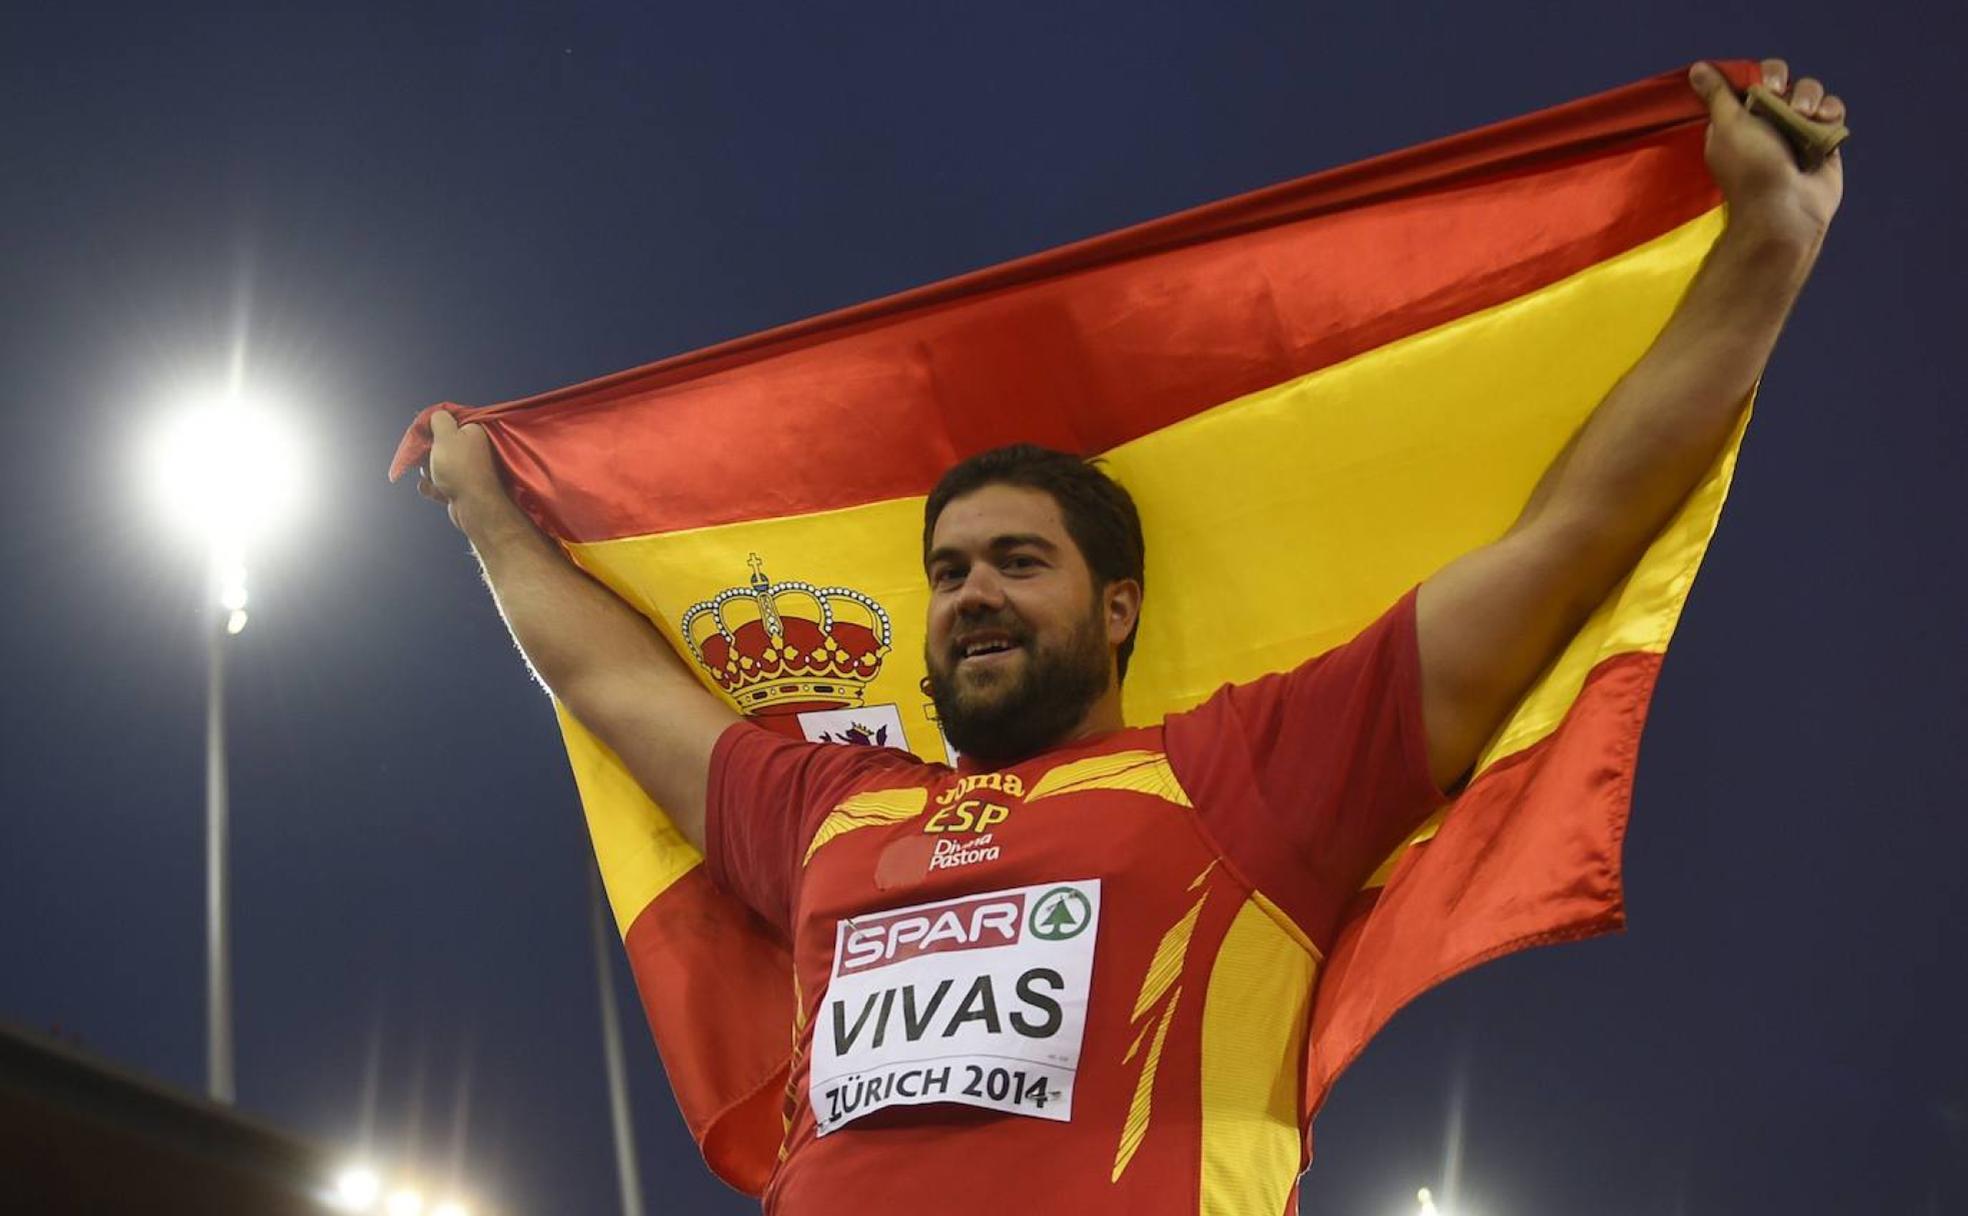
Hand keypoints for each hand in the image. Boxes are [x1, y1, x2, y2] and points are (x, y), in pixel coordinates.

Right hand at [417, 409, 504, 530]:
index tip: (422, 435)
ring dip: (429, 472)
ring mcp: (468, 469)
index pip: (447, 422)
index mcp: (473, 431)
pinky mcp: (462, 487)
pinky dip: (434, 487)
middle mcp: (473, 448)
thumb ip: (439, 419)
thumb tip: (437, 415)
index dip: (431, 428)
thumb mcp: (446, 435)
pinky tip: (437, 491)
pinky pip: (440, 483)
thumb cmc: (460, 468)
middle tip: (429, 460)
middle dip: (428, 453)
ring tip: (436, 478)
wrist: (474, 506)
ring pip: (436, 465)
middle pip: (439, 444)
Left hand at [1689, 59, 1845, 247]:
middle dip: (1785, 83)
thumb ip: (1717, 95)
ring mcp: (1796, 131)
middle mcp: (1766, 123)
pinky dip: (1831, 110)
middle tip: (1780, 95)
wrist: (1785, 210)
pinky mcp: (1823, 140)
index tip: (1762, 84)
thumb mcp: (1727, 125)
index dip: (1759, 76)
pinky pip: (1831, 111)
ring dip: (1809, 96)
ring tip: (1804, 114)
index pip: (1750, 82)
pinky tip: (1824, 121)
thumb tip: (1697, 68)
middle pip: (1783, 82)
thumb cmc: (1750, 168)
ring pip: (1809, 93)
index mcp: (1738, 120)